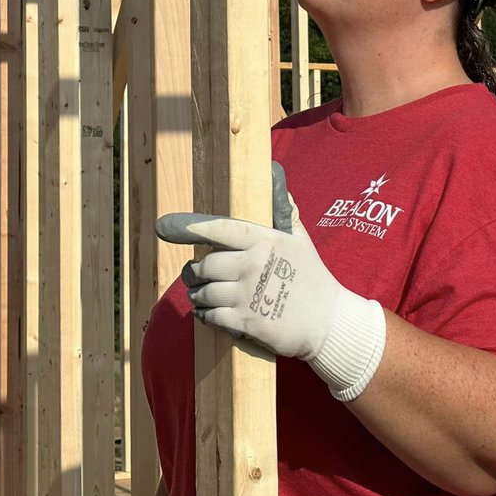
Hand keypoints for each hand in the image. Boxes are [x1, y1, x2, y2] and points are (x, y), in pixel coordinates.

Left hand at [155, 161, 386, 400]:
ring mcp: (248, 294)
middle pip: (206, 264)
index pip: (221, 229)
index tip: (167, 226)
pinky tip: (206, 313)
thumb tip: (275, 172)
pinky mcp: (246, 322)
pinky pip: (211, 316)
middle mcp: (253, 264)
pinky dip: (204, 315)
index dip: (191, 226)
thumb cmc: (313, 278)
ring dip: (197, 294)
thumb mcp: (301, 240)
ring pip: (205, 292)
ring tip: (198, 293)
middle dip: (194, 271)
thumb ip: (285, 210)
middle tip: (192, 274)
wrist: (329, 322)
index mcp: (266, 241)